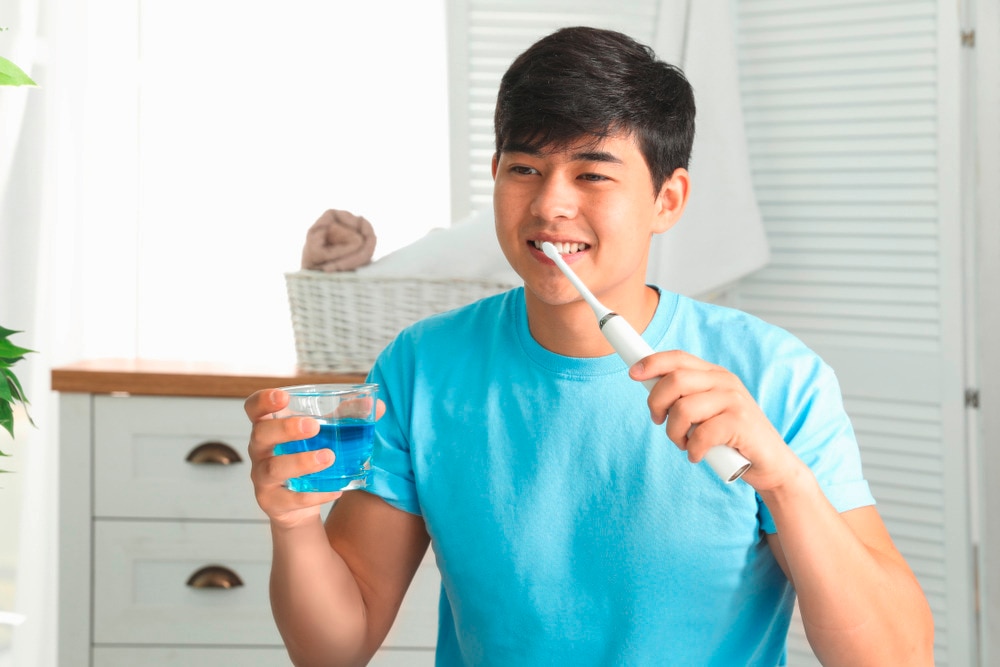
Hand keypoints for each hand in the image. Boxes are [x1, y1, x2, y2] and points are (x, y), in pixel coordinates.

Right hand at [245, 388, 384, 528]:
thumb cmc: (309, 456)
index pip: (253, 409)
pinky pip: (291, 499)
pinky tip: (335, 489)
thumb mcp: (324, 436)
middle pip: (261, 434)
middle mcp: (260, 450)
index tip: (283, 397)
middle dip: (285, 429)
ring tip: (329, 457)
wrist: (298, 505)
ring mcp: (262, 477)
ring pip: (274, 468)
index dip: (263, 401)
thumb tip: (377, 405)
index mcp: (269, 427)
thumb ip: (347, 418)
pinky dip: (315, 494)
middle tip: (313, 426)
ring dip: (302, 462)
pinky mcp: (272, 502)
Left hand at [629, 350, 804, 490]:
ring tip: (684, 443)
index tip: (633, 373)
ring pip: (683, 409)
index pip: (679, 358)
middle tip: (659, 422)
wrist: (771, 464)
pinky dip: (692, 449)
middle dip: (656, 403)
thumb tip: (649, 389)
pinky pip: (700, 434)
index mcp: (715, 375)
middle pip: (675, 380)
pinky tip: (697, 456)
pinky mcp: (740, 423)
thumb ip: (686, 398)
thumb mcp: (708, 412)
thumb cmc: (732, 439)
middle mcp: (725, 382)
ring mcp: (734, 401)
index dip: (653, 362)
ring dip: (674, 433)